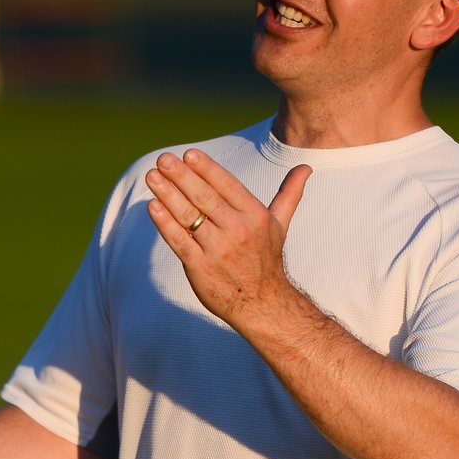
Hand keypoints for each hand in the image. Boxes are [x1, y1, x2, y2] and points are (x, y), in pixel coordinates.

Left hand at [145, 150, 311, 330]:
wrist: (263, 304)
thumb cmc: (266, 260)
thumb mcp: (280, 225)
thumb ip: (288, 194)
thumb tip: (306, 168)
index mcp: (255, 216)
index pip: (227, 186)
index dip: (207, 169)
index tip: (189, 154)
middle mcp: (237, 231)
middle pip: (205, 198)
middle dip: (182, 176)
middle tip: (163, 159)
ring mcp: (217, 250)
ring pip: (189, 217)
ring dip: (168, 195)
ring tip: (152, 177)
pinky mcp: (200, 268)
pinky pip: (180, 241)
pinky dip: (165, 223)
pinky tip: (153, 206)